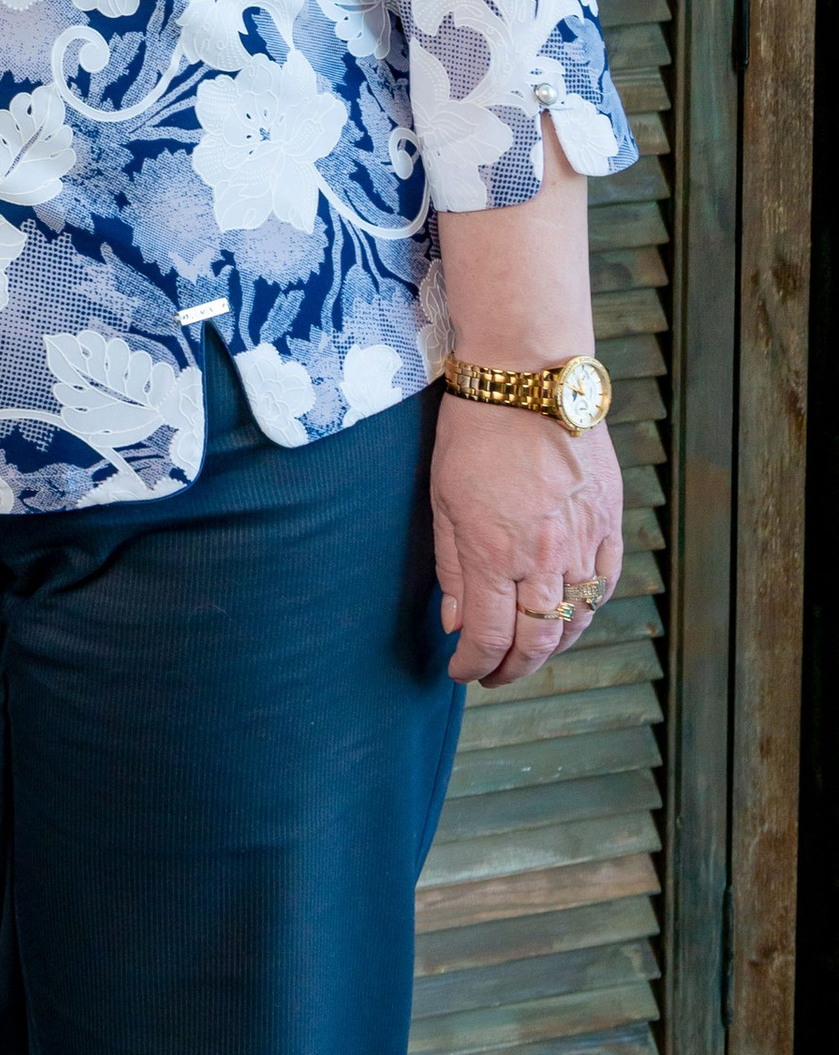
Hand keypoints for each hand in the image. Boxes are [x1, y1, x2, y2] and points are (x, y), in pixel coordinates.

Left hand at [429, 394, 624, 687]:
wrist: (529, 379)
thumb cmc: (474, 432)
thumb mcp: (443, 499)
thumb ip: (453, 568)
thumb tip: (456, 623)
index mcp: (494, 553)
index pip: (487, 636)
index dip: (474, 665)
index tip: (463, 672)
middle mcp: (543, 556)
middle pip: (537, 641)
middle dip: (513, 669)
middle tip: (494, 675)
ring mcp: (583, 540)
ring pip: (576, 620)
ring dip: (551, 647)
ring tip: (528, 652)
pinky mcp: (609, 521)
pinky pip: (605, 583)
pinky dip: (587, 609)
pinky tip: (569, 614)